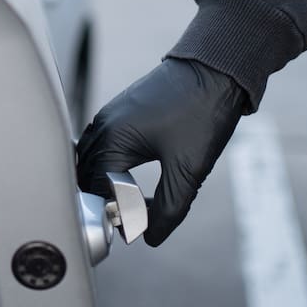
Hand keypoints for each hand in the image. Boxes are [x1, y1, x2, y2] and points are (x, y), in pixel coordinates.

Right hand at [76, 58, 246, 246]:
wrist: (217, 69)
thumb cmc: (202, 113)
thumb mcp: (188, 170)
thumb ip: (167, 209)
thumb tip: (148, 237)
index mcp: (113, 139)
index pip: (99, 191)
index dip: (119, 213)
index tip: (143, 224)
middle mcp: (104, 125)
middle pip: (90, 176)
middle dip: (109, 200)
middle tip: (137, 217)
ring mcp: (112, 115)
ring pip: (95, 160)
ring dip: (108, 184)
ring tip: (135, 202)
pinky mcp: (123, 111)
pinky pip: (105, 146)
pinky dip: (112, 167)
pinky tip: (132, 177)